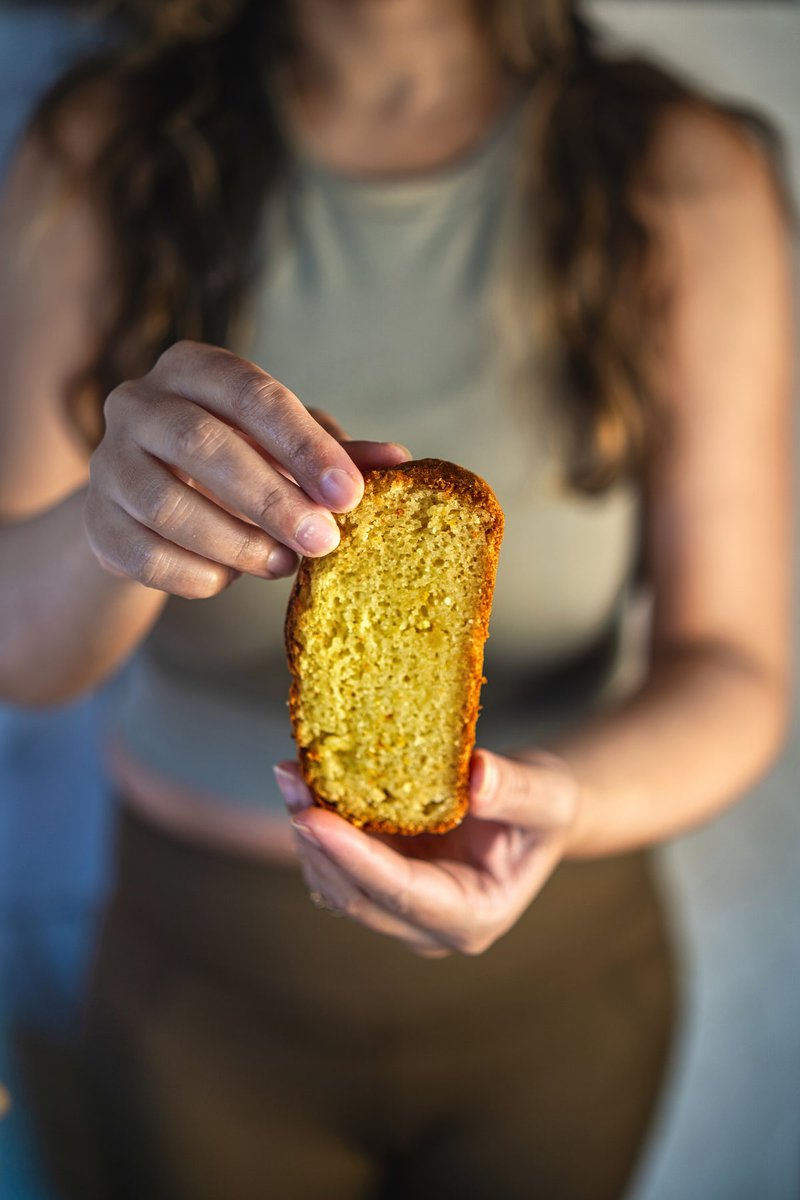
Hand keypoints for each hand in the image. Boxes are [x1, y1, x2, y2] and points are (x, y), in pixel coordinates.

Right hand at [84, 340, 408, 597]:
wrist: (149, 507)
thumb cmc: (233, 462)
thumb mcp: (283, 448)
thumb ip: (333, 453)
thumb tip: (399, 460)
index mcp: (192, 368)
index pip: (250, 394)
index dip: (302, 444)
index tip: (349, 494)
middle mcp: (137, 403)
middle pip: (202, 444)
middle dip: (271, 499)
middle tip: (324, 540)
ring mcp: (107, 463)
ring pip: (167, 505)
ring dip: (236, 541)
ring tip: (281, 564)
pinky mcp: (95, 522)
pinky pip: (144, 555)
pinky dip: (196, 574)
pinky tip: (228, 578)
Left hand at [274, 749, 579, 957]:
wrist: (532, 813)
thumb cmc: (545, 808)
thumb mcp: (548, 795)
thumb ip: (518, 791)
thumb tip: (477, 779)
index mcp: (473, 917)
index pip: (402, 894)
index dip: (354, 858)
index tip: (312, 817)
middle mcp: (427, 927)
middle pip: (355, 894)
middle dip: (316, 839)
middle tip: (290, 776)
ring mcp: (399, 908)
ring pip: (334, 882)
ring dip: (306, 829)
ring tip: (291, 770)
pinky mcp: (379, 881)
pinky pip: (335, 861)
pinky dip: (316, 822)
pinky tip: (304, 777)